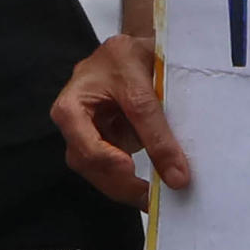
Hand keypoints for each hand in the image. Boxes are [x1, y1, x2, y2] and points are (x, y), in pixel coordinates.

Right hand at [50, 32, 191, 206]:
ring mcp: (89, 136)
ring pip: (97, 172)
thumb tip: (177, 178)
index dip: (107, 158)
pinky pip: (113, 171)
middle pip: (86, 162)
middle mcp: (74, 124)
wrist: (137, 51)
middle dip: (118, 183)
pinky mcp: (105, 144)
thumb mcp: (144, 88)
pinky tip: (151, 189)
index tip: (133, 169)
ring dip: (125, 187)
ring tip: (154, 197)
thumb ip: (158, 132)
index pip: (84, 140)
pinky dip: (131, 183)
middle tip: (151, 197)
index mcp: (72, 104)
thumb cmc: (131, 57)